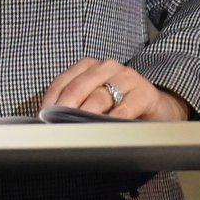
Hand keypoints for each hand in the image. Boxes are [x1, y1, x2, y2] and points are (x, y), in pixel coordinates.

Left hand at [41, 58, 189, 121]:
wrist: (157, 107)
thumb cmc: (120, 105)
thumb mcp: (96, 100)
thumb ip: (76, 104)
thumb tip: (50, 122)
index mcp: (89, 67)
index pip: (62, 82)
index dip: (50, 102)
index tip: (41, 120)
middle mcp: (107, 67)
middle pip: (78, 88)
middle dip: (63, 110)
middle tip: (54, 129)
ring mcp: (127, 78)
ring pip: (99, 97)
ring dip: (84, 116)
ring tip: (74, 132)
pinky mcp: (144, 92)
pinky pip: (124, 108)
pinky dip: (111, 121)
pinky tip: (103, 131)